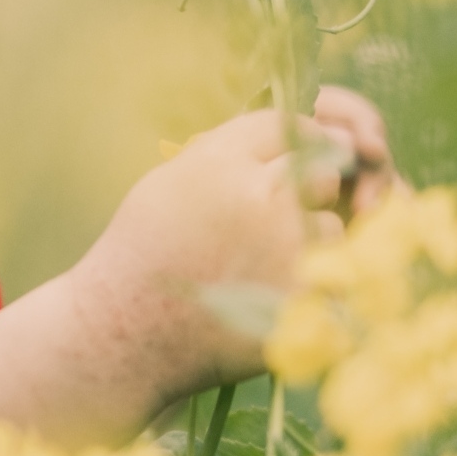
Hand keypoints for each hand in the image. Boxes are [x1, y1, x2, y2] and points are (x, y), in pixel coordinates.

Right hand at [72, 88, 400, 394]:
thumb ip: (227, 155)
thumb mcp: (171, 182)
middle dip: (307, 190)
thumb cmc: (142, 251)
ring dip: (309, 242)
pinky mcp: (301, 297)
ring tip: (263, 264)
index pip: (287, 127)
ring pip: (331, 228)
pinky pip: (331, 280)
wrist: (124, 328)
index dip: (298, 140)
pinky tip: (271, 294)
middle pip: (320, 173)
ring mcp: (285, 249)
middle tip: (278, 217)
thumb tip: (289, 137)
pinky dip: (309, 287)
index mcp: (221, 162)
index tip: (299, 156)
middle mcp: (259, 197)